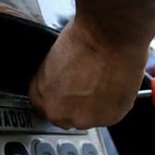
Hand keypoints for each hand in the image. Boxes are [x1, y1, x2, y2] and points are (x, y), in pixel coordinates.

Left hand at [28, 18, 148, 129]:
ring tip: (103, 83)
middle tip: (88, 85)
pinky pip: (110, 116)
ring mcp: (84, 118)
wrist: (111, 36)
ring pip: (89, 118)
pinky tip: (113, 86)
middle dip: (77, 104)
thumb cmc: (85, 37)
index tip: (68, 92)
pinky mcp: (108, 118)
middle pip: (66, 116)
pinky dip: (113, 105)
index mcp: (40, 96)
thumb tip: (65, 84)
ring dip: (95, 106)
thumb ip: (56, 80)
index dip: (60, 97)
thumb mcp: (55, 60)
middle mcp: (59, 112)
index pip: (44, 107)